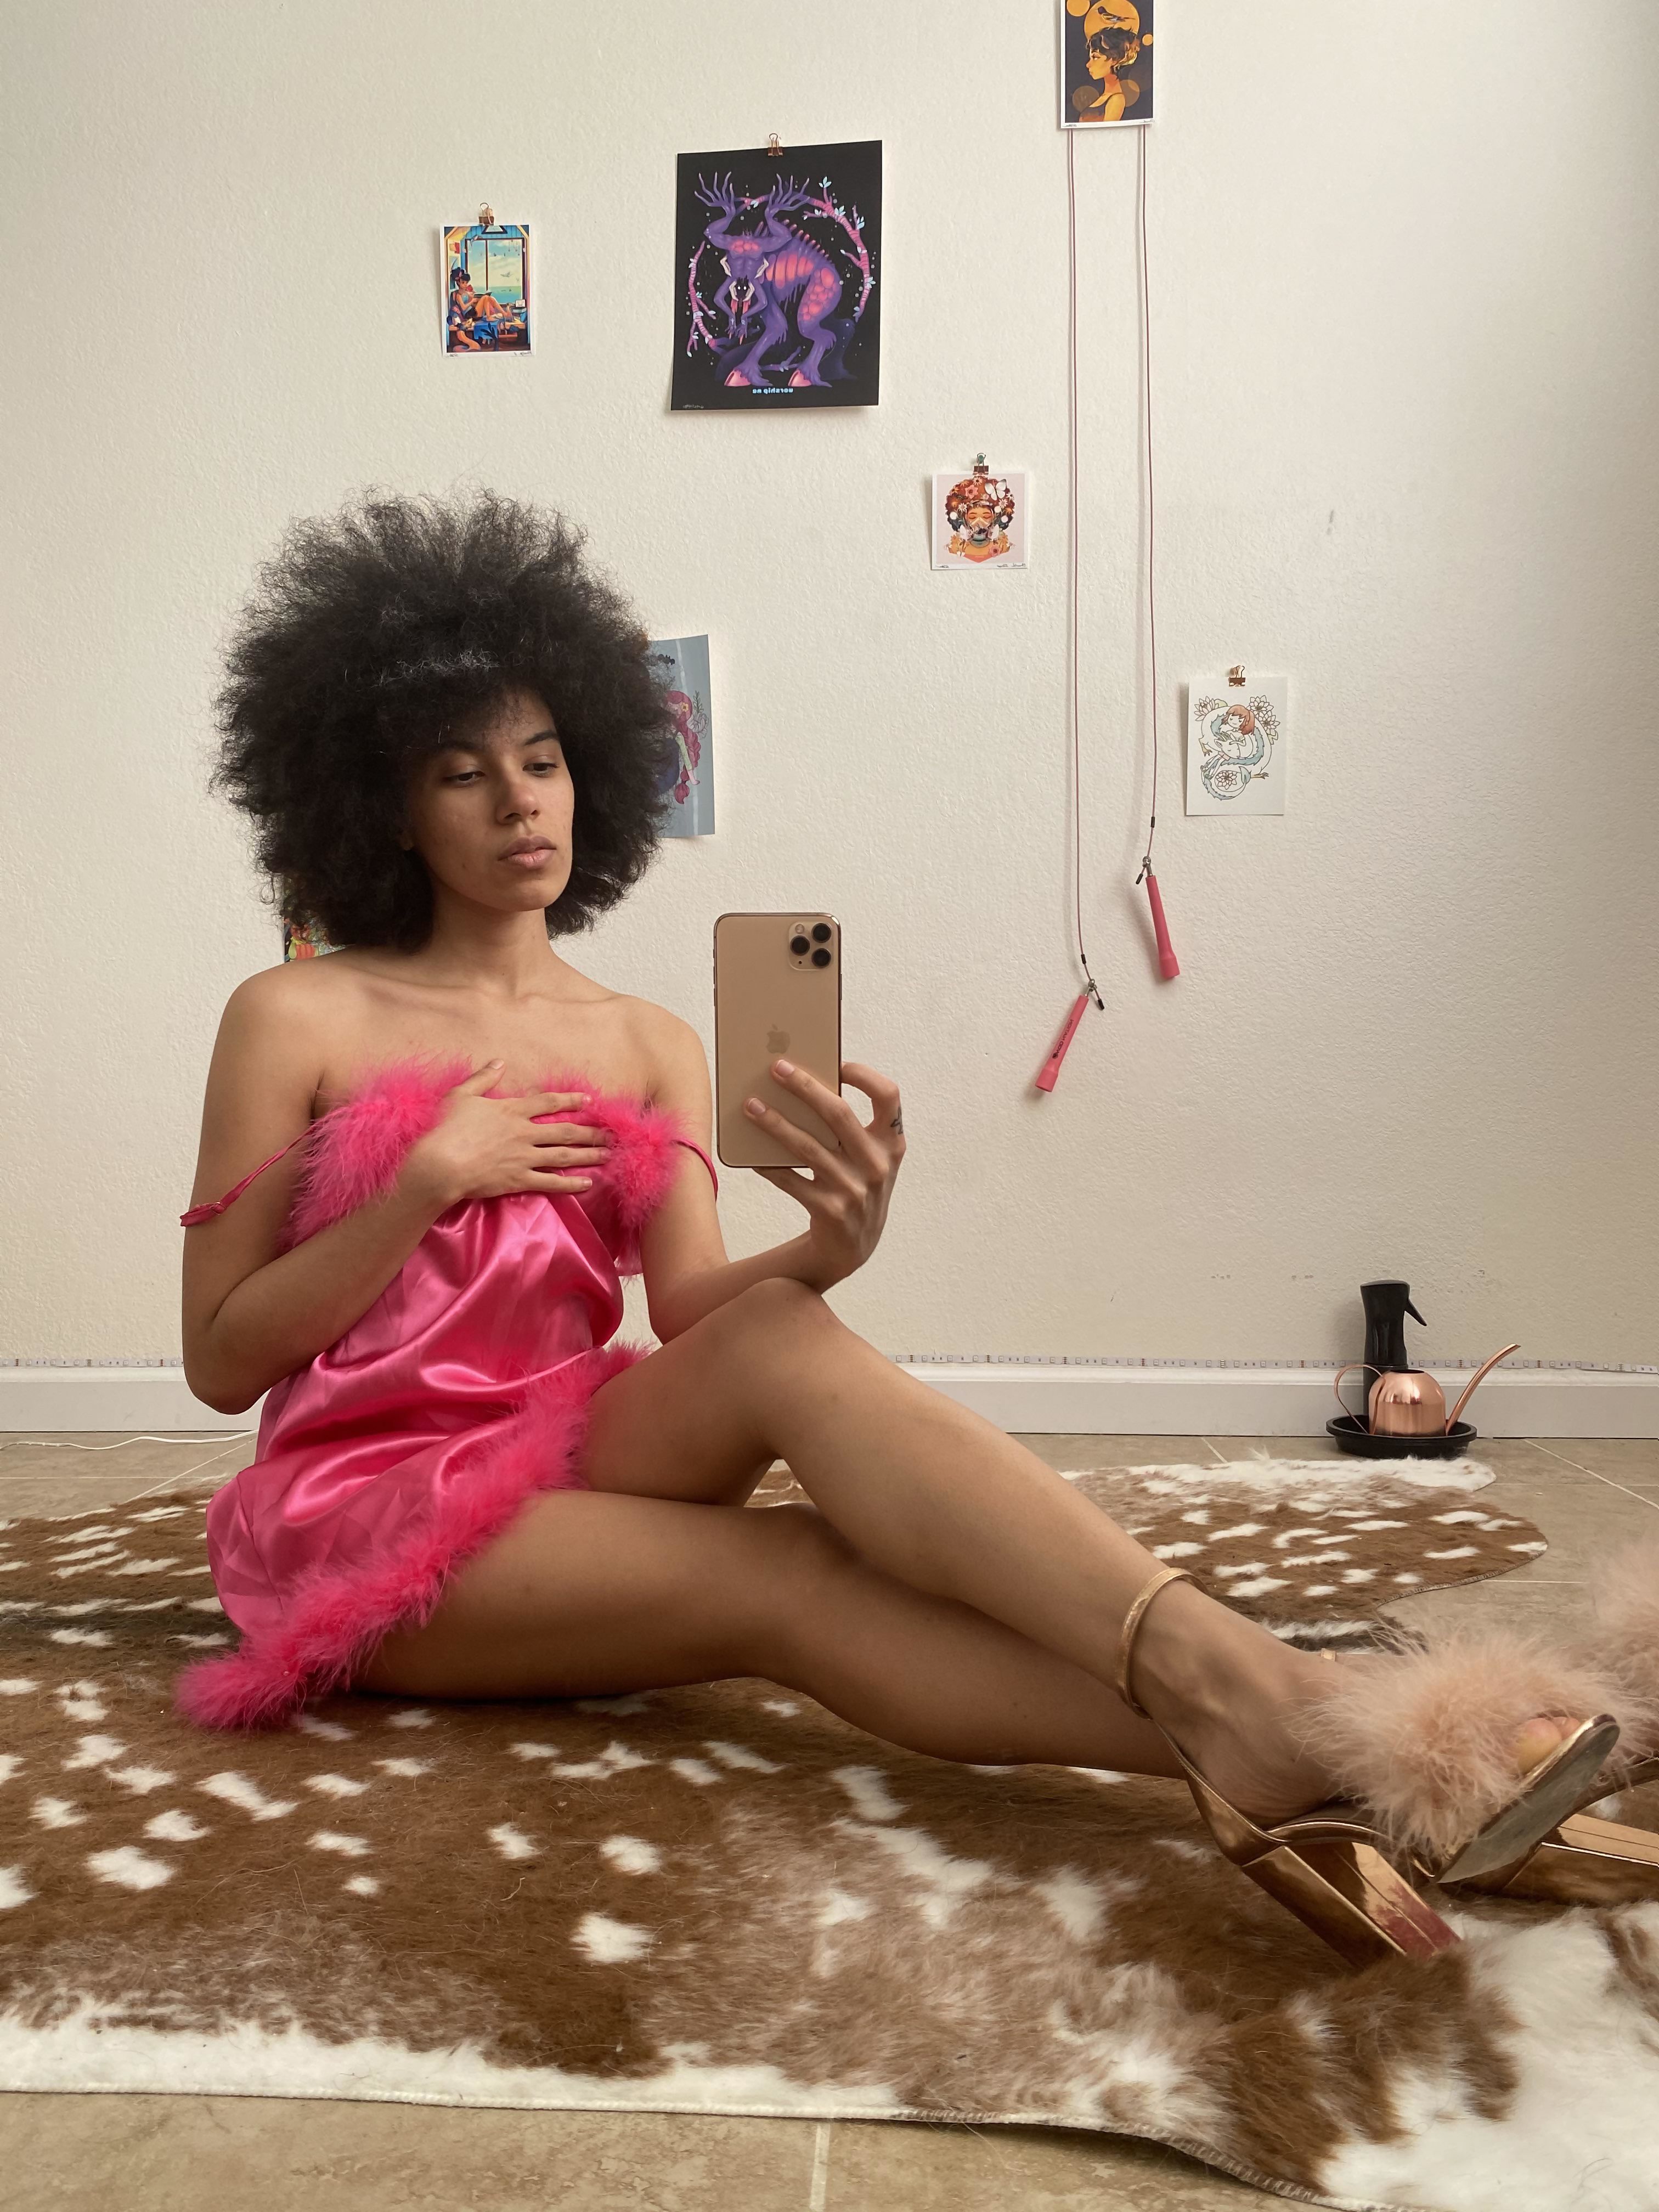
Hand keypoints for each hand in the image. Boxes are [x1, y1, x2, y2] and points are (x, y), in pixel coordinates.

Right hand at [401, 1062, 611, 1210]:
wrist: (440, 1163)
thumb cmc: (445, 1128)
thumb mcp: (461, 1096)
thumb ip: (483, 1078)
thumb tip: (499, 1062)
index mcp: (512, 1111)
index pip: (548, 1102)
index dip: (570, 1101)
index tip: (589, 1101)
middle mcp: (524, 1133)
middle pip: (564, 1131)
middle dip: (589, 1132)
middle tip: (610, 1135)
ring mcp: (524, 1158)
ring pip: (563, 1156)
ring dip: (587, 1155)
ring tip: (607, 1155)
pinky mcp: (519, 1180)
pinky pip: (551, 1183)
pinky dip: (571, 1184)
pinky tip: (588, 1184)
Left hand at [745, 1060, 904, 1288]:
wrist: (854, 1246)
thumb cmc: (856, 1185)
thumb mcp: (867, 1158)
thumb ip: (850, 1128)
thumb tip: (803, 1085)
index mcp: (892, 1144)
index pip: (889, 1097)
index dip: (866, 1076)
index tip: (838, 1064)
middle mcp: (877, 1165)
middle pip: (838, 1114)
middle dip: (805, 1086)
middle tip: (777, 1068)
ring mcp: (855, 1190)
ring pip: (807, 1146)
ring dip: (776, 1123)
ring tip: (751, 1105)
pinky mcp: (830, 1211)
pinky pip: (791, 1180)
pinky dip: (769, 1165)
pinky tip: (751, 1154)